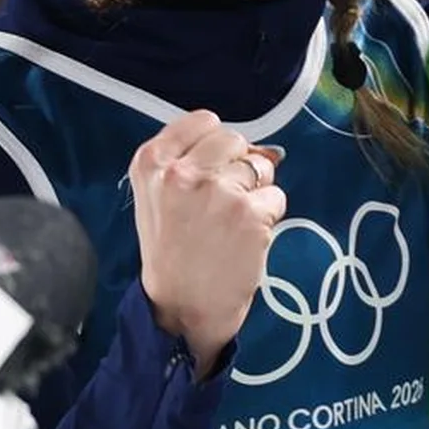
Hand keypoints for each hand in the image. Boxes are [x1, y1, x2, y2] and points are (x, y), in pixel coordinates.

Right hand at [130, 112, 284, 376]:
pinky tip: (245, 238)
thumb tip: (259, 147)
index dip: (216, 146)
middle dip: (239, 165)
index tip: (210, 172)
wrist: (182, 307)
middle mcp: (182, 172)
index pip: (203, 121)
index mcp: (152, 162)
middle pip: (235, 139)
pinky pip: (276, 196)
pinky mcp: (249, 213)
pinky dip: (269, 215)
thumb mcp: (158, 197)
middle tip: (223, 203)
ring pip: (260, 166)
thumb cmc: (172, 252)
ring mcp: (218, 191)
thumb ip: (191, 162)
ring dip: (256, 191)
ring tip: (232, 223)